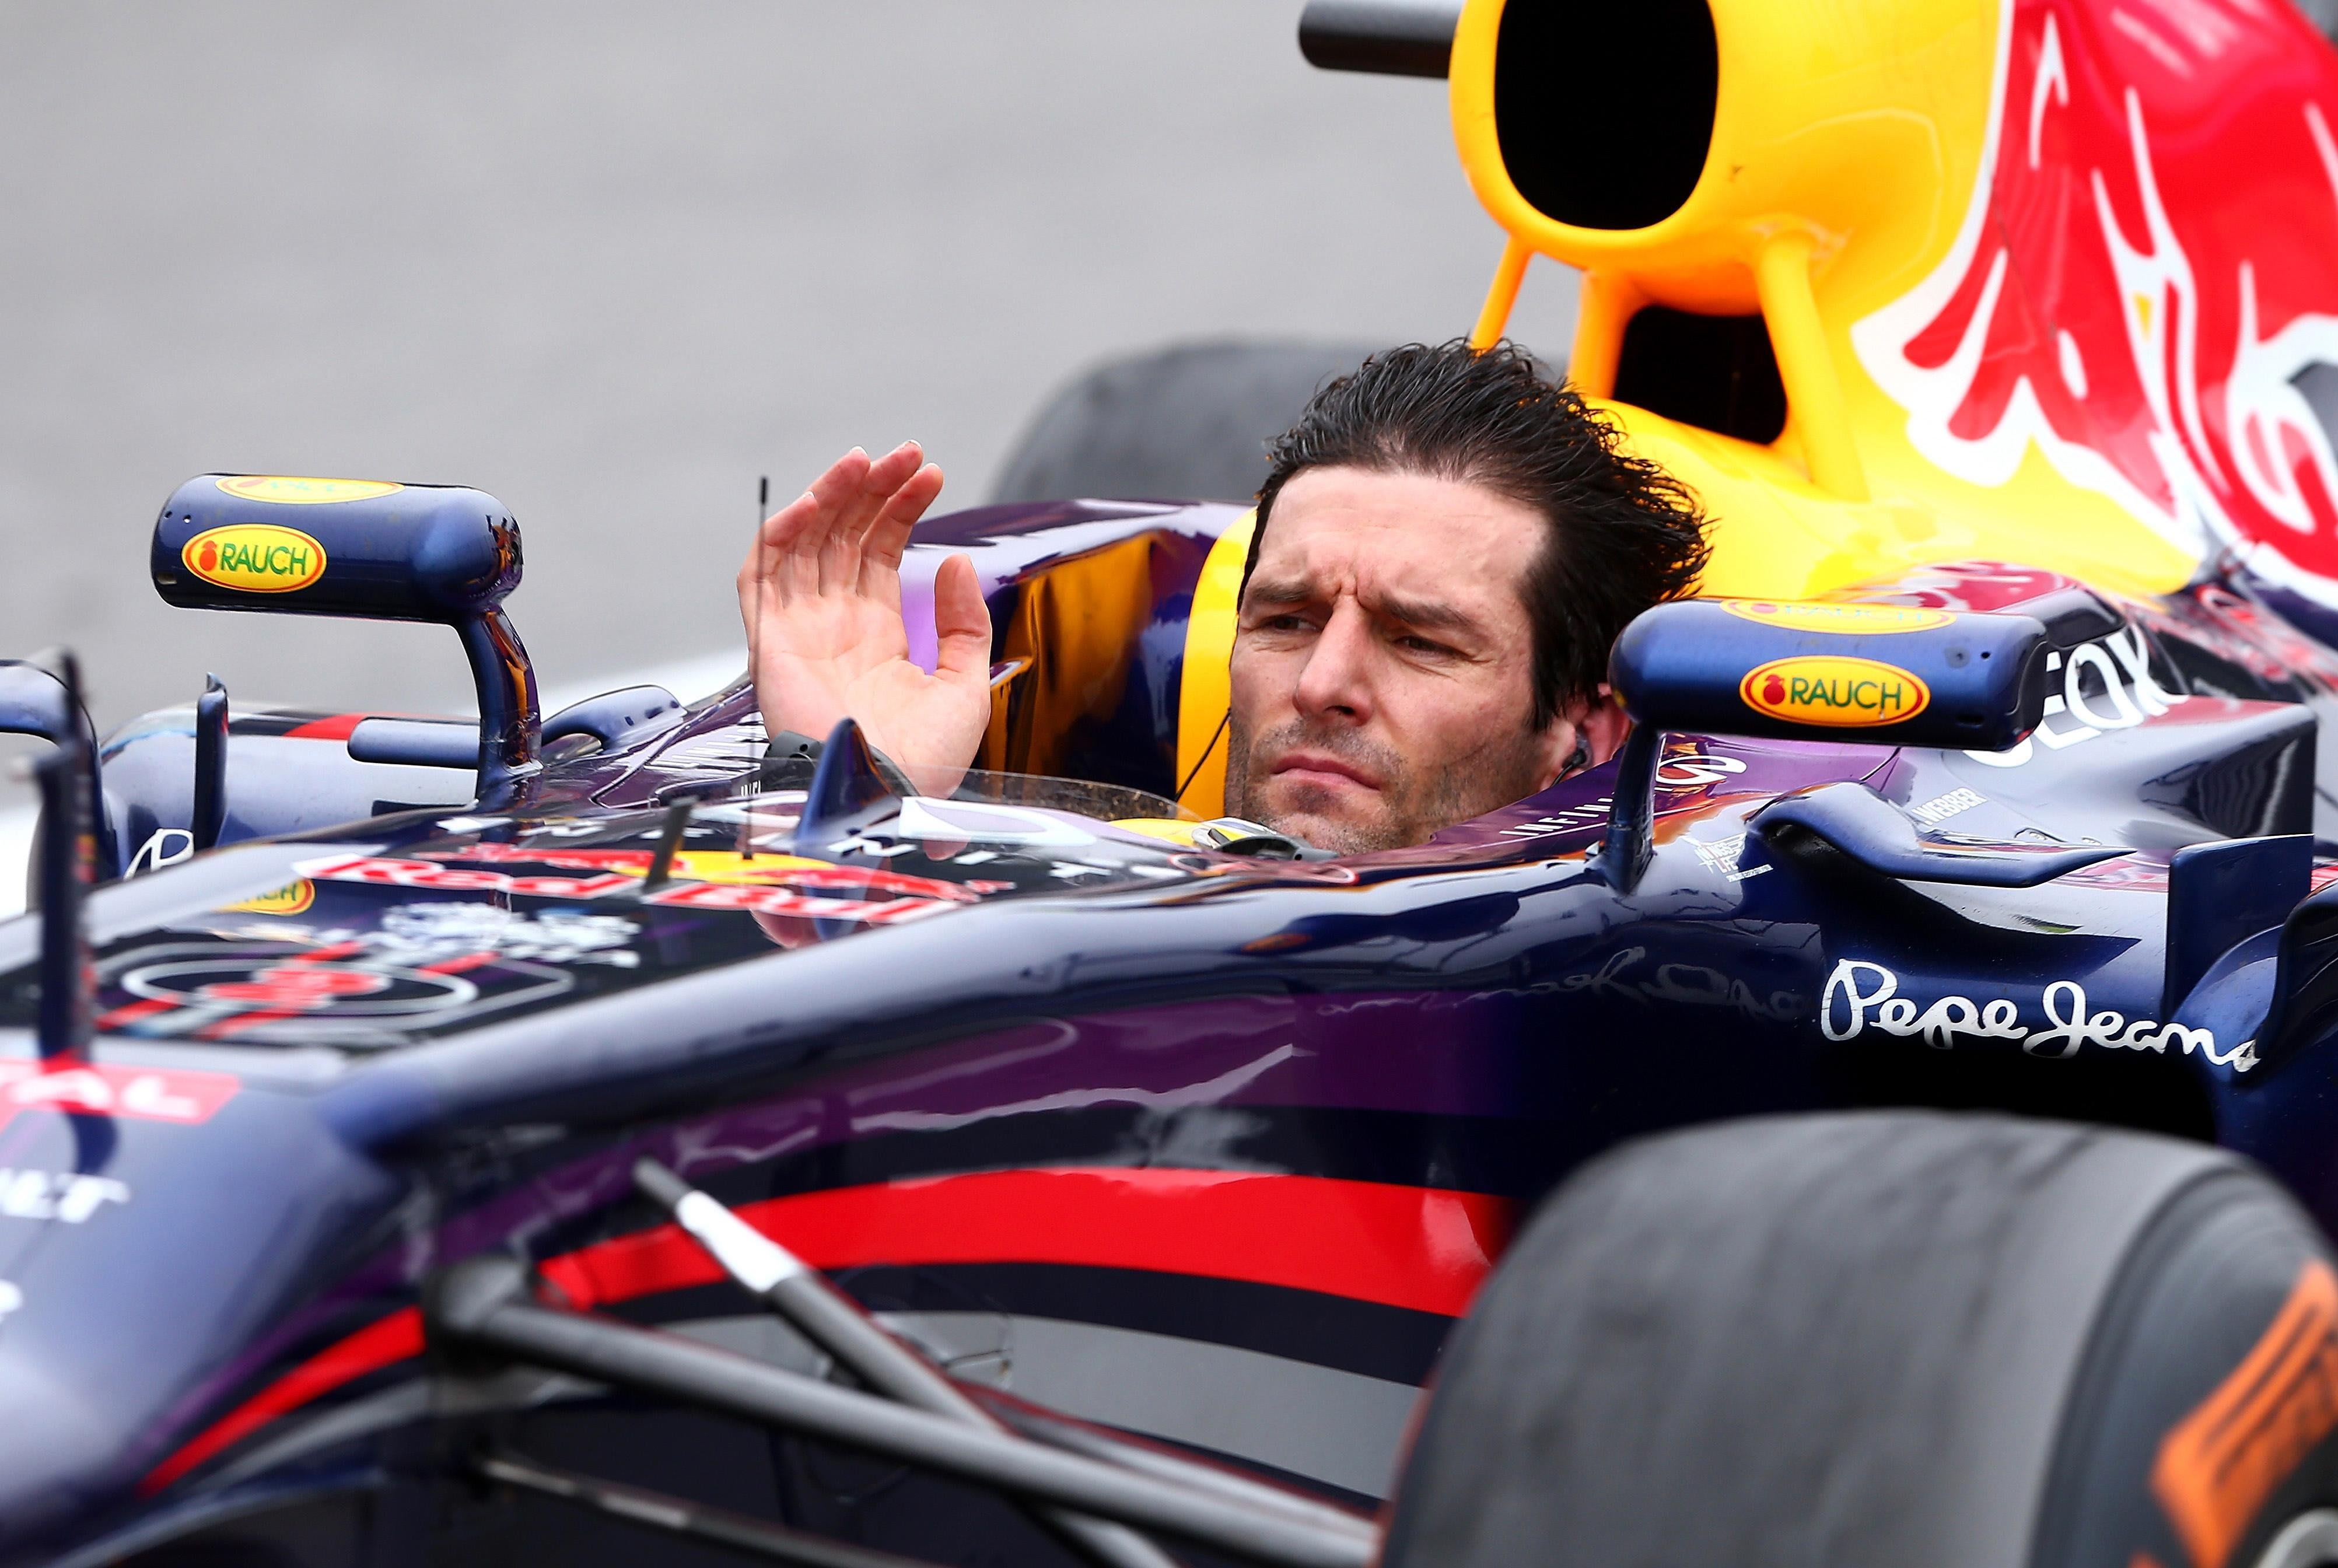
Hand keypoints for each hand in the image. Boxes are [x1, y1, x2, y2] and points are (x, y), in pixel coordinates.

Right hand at [737, 442, 991, 796]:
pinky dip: (781, 534)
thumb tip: (953, 562)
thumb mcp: (965, 685)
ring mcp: (799, 631)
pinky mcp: (769, 643)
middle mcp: (833, 626)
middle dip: (872, 489)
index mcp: (874, 635)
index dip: (901, 509)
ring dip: (833, 495)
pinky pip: (761, 576)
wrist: (887, 801)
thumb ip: (963, 624)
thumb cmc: (924, 763)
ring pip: (805, 543)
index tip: (931, 473)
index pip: (879, 551)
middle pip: (843, 537)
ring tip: (869, 460)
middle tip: (907, 453)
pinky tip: (817, 502)